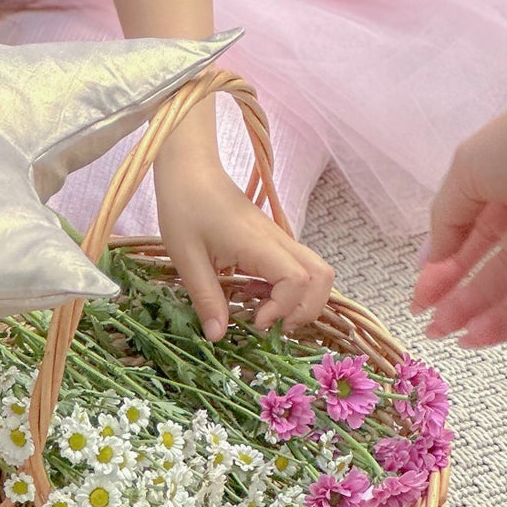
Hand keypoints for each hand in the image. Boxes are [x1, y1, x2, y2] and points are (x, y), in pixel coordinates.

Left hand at [154, 160, 334, 341]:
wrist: (188, 169)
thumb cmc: (183, 206)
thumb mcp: (187, 257)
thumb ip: (206, 298)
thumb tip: (218, 336)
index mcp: (259, 243)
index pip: (298, 280)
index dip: (284, 307)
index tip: (254, 321)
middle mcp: (278, 240)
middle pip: (322, 277)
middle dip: (306, 309)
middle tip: (272, 325)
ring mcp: (278, 238)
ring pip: (316, 271)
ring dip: (301, 299)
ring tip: (264, 311)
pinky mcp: (272, 239)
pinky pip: (298, 266)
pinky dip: (288, 287)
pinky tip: (253, 292)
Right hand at [413, 108, 506, 347]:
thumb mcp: (469, 166)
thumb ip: (447, 215)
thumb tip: (429, 259)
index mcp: (502, 181)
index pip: (469, 232)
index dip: (441, 264)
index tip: (419, 297)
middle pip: (489, 264)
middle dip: (457, 296)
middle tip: (432, 327)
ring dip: (480, 314)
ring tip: (451, 336)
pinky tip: (480, 333)